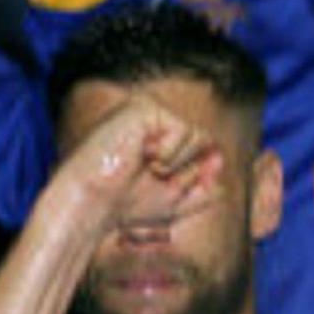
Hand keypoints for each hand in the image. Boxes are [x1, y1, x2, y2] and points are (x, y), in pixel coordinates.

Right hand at [59, 97, 224, 233]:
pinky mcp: (143, 108)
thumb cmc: (127, 206)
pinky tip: (141, 155)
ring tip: (145, 166)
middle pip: (207, 141)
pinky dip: (168, 153)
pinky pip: (184, 129)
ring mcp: (149, 111)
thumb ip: (207, 187)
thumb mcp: (178, 203)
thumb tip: (220, 159)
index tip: (162, 185)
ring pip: (199, 135)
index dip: (196, 176)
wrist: (93, 205)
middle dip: (186, 171)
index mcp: (162, 137)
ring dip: (175, 163)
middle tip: (151, 178)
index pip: (208, 149)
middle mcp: (156, 120)